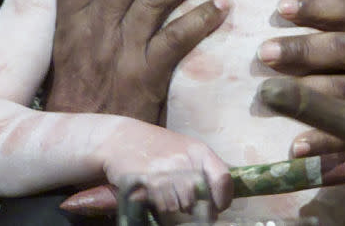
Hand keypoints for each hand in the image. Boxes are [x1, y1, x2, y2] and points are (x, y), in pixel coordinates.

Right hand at [46, 0, 227, 121]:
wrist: (77, 153)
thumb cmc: (78, 103)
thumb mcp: (69, 54)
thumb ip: (88, 20)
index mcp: (68, 22)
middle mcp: (92, 30)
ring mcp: (119, 52)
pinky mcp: (146, 77)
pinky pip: (179, 37)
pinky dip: (204, 18)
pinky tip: (222, 10)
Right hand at [99, 125, 232, 214]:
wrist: (121, 138)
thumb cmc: (157, 146)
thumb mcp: (185, 150)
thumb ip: (203, 170)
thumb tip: (218, 201)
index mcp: (198, 151)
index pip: (223, 178)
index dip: (223, 198)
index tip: (217, 207)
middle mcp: (184, 159)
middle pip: (198, 198)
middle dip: (192, 206)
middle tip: (183, 201)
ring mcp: (165, 170)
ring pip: (180, 205)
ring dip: (174, 206)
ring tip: (165, 195)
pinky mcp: (147, 180)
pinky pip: (162, 204)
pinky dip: (159, 204)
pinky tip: (153, 194)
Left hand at [256, 0, 344, 160]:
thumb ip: (341, 13)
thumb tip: (283, 7)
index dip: (316, 6)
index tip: (283, 7)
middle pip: (340, 47)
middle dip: (301, 50)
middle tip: (264, 52)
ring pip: (344, 90)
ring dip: (307, 98)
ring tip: (272, 100)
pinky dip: (326, 141)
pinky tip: (298, 146)